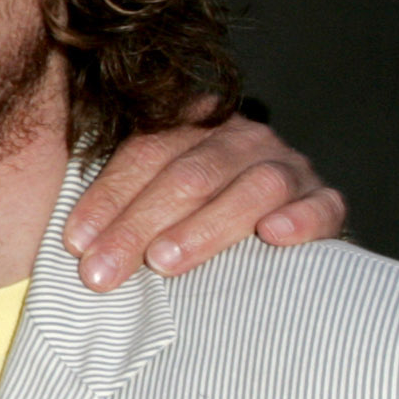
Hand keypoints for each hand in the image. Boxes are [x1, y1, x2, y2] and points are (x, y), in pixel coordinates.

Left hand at [69, 110, 345, 289]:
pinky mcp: (326, 200)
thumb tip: (72, 245)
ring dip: (204, 228)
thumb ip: (120, 205)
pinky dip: (299, 219)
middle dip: (138, 226)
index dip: (108, 198)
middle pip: (187, 176)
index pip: (144, 154)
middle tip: (103, 272)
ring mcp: (287, 167)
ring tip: (165, 262)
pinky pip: (320, 206)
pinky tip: (273, 236)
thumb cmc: (192, 217)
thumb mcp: (153, 200)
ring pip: (249, 188)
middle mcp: (240, 139)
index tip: (76, 244)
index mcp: (191, 126)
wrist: (277, 226)